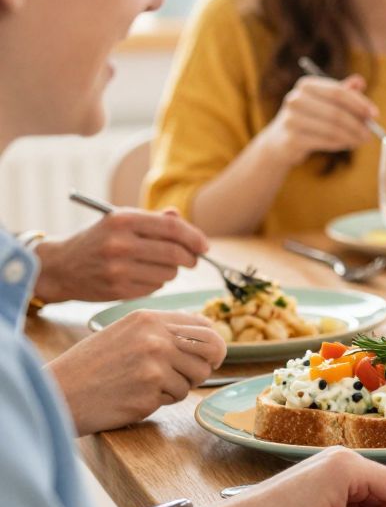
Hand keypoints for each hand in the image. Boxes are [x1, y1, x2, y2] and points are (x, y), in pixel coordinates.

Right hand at [32, 208, 208, 302]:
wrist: (61, 266)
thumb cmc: (98, 240)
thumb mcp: (120, 222)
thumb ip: (152, 220)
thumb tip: (180, 217)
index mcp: (122, 220)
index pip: (172, 228)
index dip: (194, 238)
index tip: (204, 246)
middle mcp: (120, 243)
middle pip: (175, 253)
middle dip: (190, 258)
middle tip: (192, 260)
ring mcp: (118, 268)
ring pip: (169, 273)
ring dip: (172, 271)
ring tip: (157, 265)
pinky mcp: (118, 289)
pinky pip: (155, 287)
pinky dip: (156, 283)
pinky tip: (142, 276)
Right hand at [47, 310, 225, 434]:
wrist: (60, 392)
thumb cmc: (91, 366)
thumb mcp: (124, 333)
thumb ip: (161, 331)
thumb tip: (205, 333)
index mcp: (148, 319)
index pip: (204, 326)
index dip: (212, 343)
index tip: (208, 355)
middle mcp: (155, 336)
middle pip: (212, 349)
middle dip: (208, 364)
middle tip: (193, 375)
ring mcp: (155, 362)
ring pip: (197, 376)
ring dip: (180, 386)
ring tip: (148, 385)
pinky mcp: (151, 389)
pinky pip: (177, 397)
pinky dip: (162, 400)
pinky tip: (136, 396)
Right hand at [255, 73, 377, 165]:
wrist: (282, 140)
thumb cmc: (310, 116)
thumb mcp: (325, 100)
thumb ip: (343, 91)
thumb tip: (360, 81)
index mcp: (306, 85)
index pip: (338, 92)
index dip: (360, 103)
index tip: (375, 114)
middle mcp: (295, 99)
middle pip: (337, 112)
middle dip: (358, 124)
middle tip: (370, 133)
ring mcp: (291, 119)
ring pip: (333, 129)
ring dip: (352, 137)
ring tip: (362, 140)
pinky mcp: (292, 139)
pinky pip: (325, 142)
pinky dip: (341, 144)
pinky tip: (348, 144)